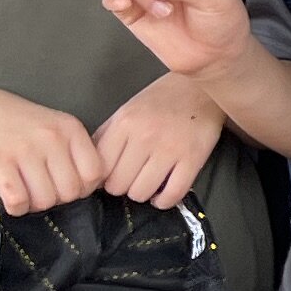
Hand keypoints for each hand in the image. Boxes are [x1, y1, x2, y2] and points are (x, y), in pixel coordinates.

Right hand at [0, 84, 106, 217]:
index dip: (84, 188)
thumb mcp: (54, 126)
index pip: (95, 173)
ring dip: (35, 205)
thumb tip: (91, 187)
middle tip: (43, 191)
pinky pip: (18, 201)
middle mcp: (51, 138)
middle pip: (71, 192)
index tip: (67, 186)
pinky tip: (12, 197)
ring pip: (45, 200)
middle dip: (58, 200)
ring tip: (26, 193)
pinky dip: (17, 207)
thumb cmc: (16, 122)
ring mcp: (24, 150)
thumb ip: (73, 150)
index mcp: (70, 128)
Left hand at [93, 74, 222, 208]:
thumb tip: (90, 167)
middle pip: (119, 184)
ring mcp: (170, 149)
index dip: (103, 178)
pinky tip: (163, 196)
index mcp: (125, 124)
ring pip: (142, 192)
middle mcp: (145, 137)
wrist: (201, 88)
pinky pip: (172, 194)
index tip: (112, 176)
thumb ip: (106, 136)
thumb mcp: (126, 111)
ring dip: (142, 194)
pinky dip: (164, 201)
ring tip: (147, 184)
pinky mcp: (194, 158)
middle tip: (131, 180)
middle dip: (122, 187)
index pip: (100, 168)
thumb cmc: (160, 101)